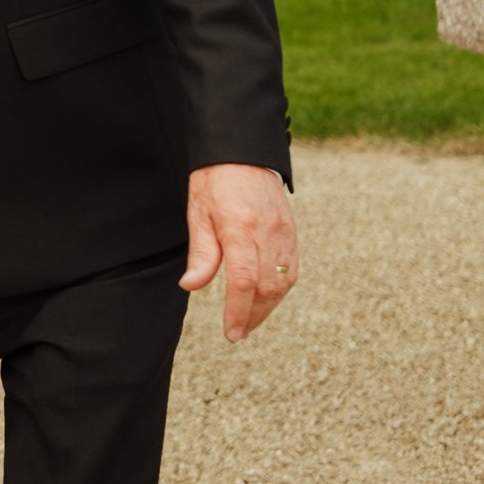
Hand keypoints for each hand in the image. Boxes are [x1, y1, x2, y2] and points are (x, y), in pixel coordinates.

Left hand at [180, 163, 297, 340]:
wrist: (243, 151)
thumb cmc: (214, 180)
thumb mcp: (198, 212)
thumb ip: (201, 253)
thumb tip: (191, 286)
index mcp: (241, 229)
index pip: (243, 281)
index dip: (238, 311)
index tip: (231, 332)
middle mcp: (268, 234)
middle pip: (266, 288)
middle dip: (252, 316)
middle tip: (237, 332)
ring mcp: (284, 233)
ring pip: (282, 283)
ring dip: (267, 308)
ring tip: (249, 321)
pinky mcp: (292, 232)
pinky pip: (291, 270)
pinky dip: (279, 290)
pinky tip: (265, 299)